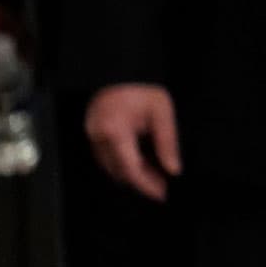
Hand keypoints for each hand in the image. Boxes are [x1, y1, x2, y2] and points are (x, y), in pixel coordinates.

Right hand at [85, 84, 180, 202]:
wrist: (120, 71)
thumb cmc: (142, 89)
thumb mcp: (162, 112)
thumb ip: (167, 142)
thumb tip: (173, 169)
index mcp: (115, 130)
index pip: (130, 168)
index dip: (146, 185)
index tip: (162, 194)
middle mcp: (98, 137)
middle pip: (119, 171)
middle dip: (141, 182)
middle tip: (162, 187)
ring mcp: (92, 136)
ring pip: (111, 167)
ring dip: (132, 174)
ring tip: (156, 177)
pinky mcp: (92, 135)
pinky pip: (107, 158)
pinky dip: (123, 164)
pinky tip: (141, 164)